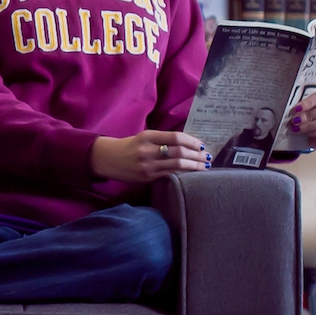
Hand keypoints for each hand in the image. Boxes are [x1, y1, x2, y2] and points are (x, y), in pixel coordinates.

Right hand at [91, 130, 210, 183]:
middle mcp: (147, 150)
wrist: (107, 159)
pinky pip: (171, 174)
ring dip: (195, 166)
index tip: (202, 145)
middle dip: (197, 155)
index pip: (176, 137)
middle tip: (207, 156)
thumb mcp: (143, 138)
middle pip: (179, 151)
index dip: (192, 141)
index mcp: (147, 136)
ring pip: (178, 165)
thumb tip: (189, 145)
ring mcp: (147, 165)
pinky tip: (192, 173)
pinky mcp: (147, 177)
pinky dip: (184, 173)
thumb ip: (162, 140)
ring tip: (205, 166)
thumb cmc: (129, 147)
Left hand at [291, 87, 315, 147]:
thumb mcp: (306, 107)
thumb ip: (303, 104)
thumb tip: (295, 108)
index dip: (309, 102)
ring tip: (297, 127)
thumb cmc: (309, 116)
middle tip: (295, 120)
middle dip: (308, 114)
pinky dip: (314, 133)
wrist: (311, 135)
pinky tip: (305, 133)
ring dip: (309, 125)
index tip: (297, 108)